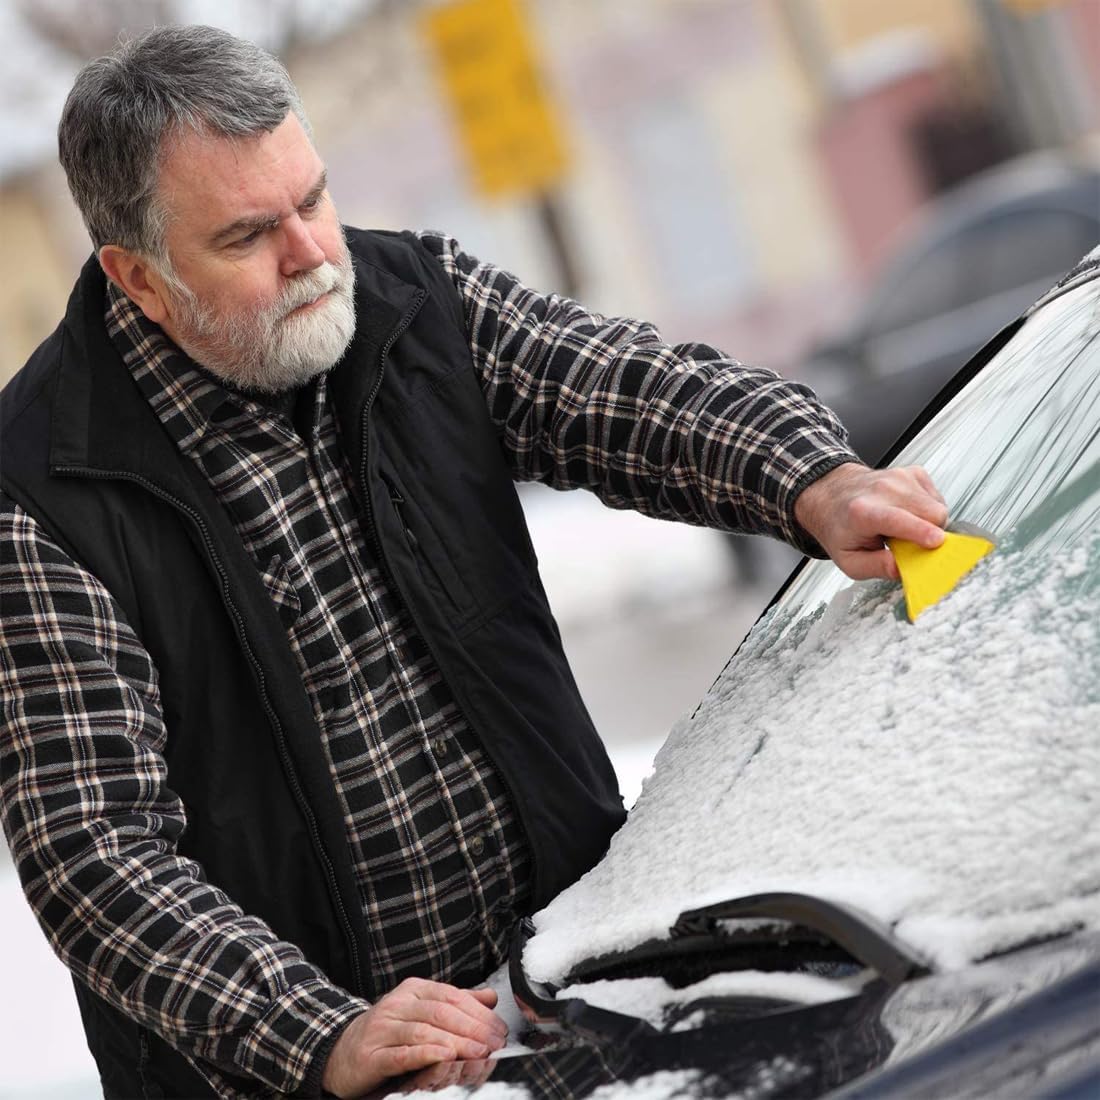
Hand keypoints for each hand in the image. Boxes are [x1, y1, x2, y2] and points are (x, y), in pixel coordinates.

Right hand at [321, 978, 507, 1097]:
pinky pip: (402, 1053)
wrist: (340, 1052)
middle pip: (441, 1011)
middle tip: (494, 1041)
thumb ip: (456, 1003)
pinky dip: (426, 1053)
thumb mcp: (422, 1011)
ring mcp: (383, 1028)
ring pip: (424, 1030)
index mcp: (413, 990)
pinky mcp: (372, 1055)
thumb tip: (490, 998)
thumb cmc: (388, 1032)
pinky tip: (444, 1055)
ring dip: (456, 1041)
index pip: (452, 995)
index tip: (499, 1028)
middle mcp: (398, 1004)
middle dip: (473, 1027)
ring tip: (478, 1051)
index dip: (479, 1012)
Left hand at [794, 463, 947, 580]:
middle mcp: (882, 489)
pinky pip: (937, 498)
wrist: (832, 497)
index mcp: (862, 512)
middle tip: (909, 542)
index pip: (897, 519)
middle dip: (930, 534)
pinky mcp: (912, 473)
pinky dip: (928, 510)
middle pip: (930, 514)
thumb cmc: (841, 528)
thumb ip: (876, 567)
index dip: (920, 531)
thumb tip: (901, 568)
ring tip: (904, 527)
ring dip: (929, 523)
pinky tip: (909, 514)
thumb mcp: (849, 560)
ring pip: (938, 506)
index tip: (936, 541)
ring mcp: (899, 478)